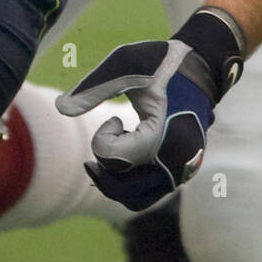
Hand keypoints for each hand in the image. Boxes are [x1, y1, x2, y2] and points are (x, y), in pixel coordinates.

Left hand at [56, 8, 245, 211]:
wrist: (202, 65)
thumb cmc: (161, 61)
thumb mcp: (124, 64)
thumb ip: (92, 87)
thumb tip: (59, 109)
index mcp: (164, 137)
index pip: (114, 159)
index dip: (103, 138)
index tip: (115, 118)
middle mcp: (176, 162)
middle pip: (124, 192)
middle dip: (103, 171)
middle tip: (97, 147)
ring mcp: (182, 170)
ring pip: (137, 200)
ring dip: (116, 182)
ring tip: (106, 156)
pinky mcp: (182, 171)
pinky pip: (150, 192)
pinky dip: (131, 181)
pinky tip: (126, 153)